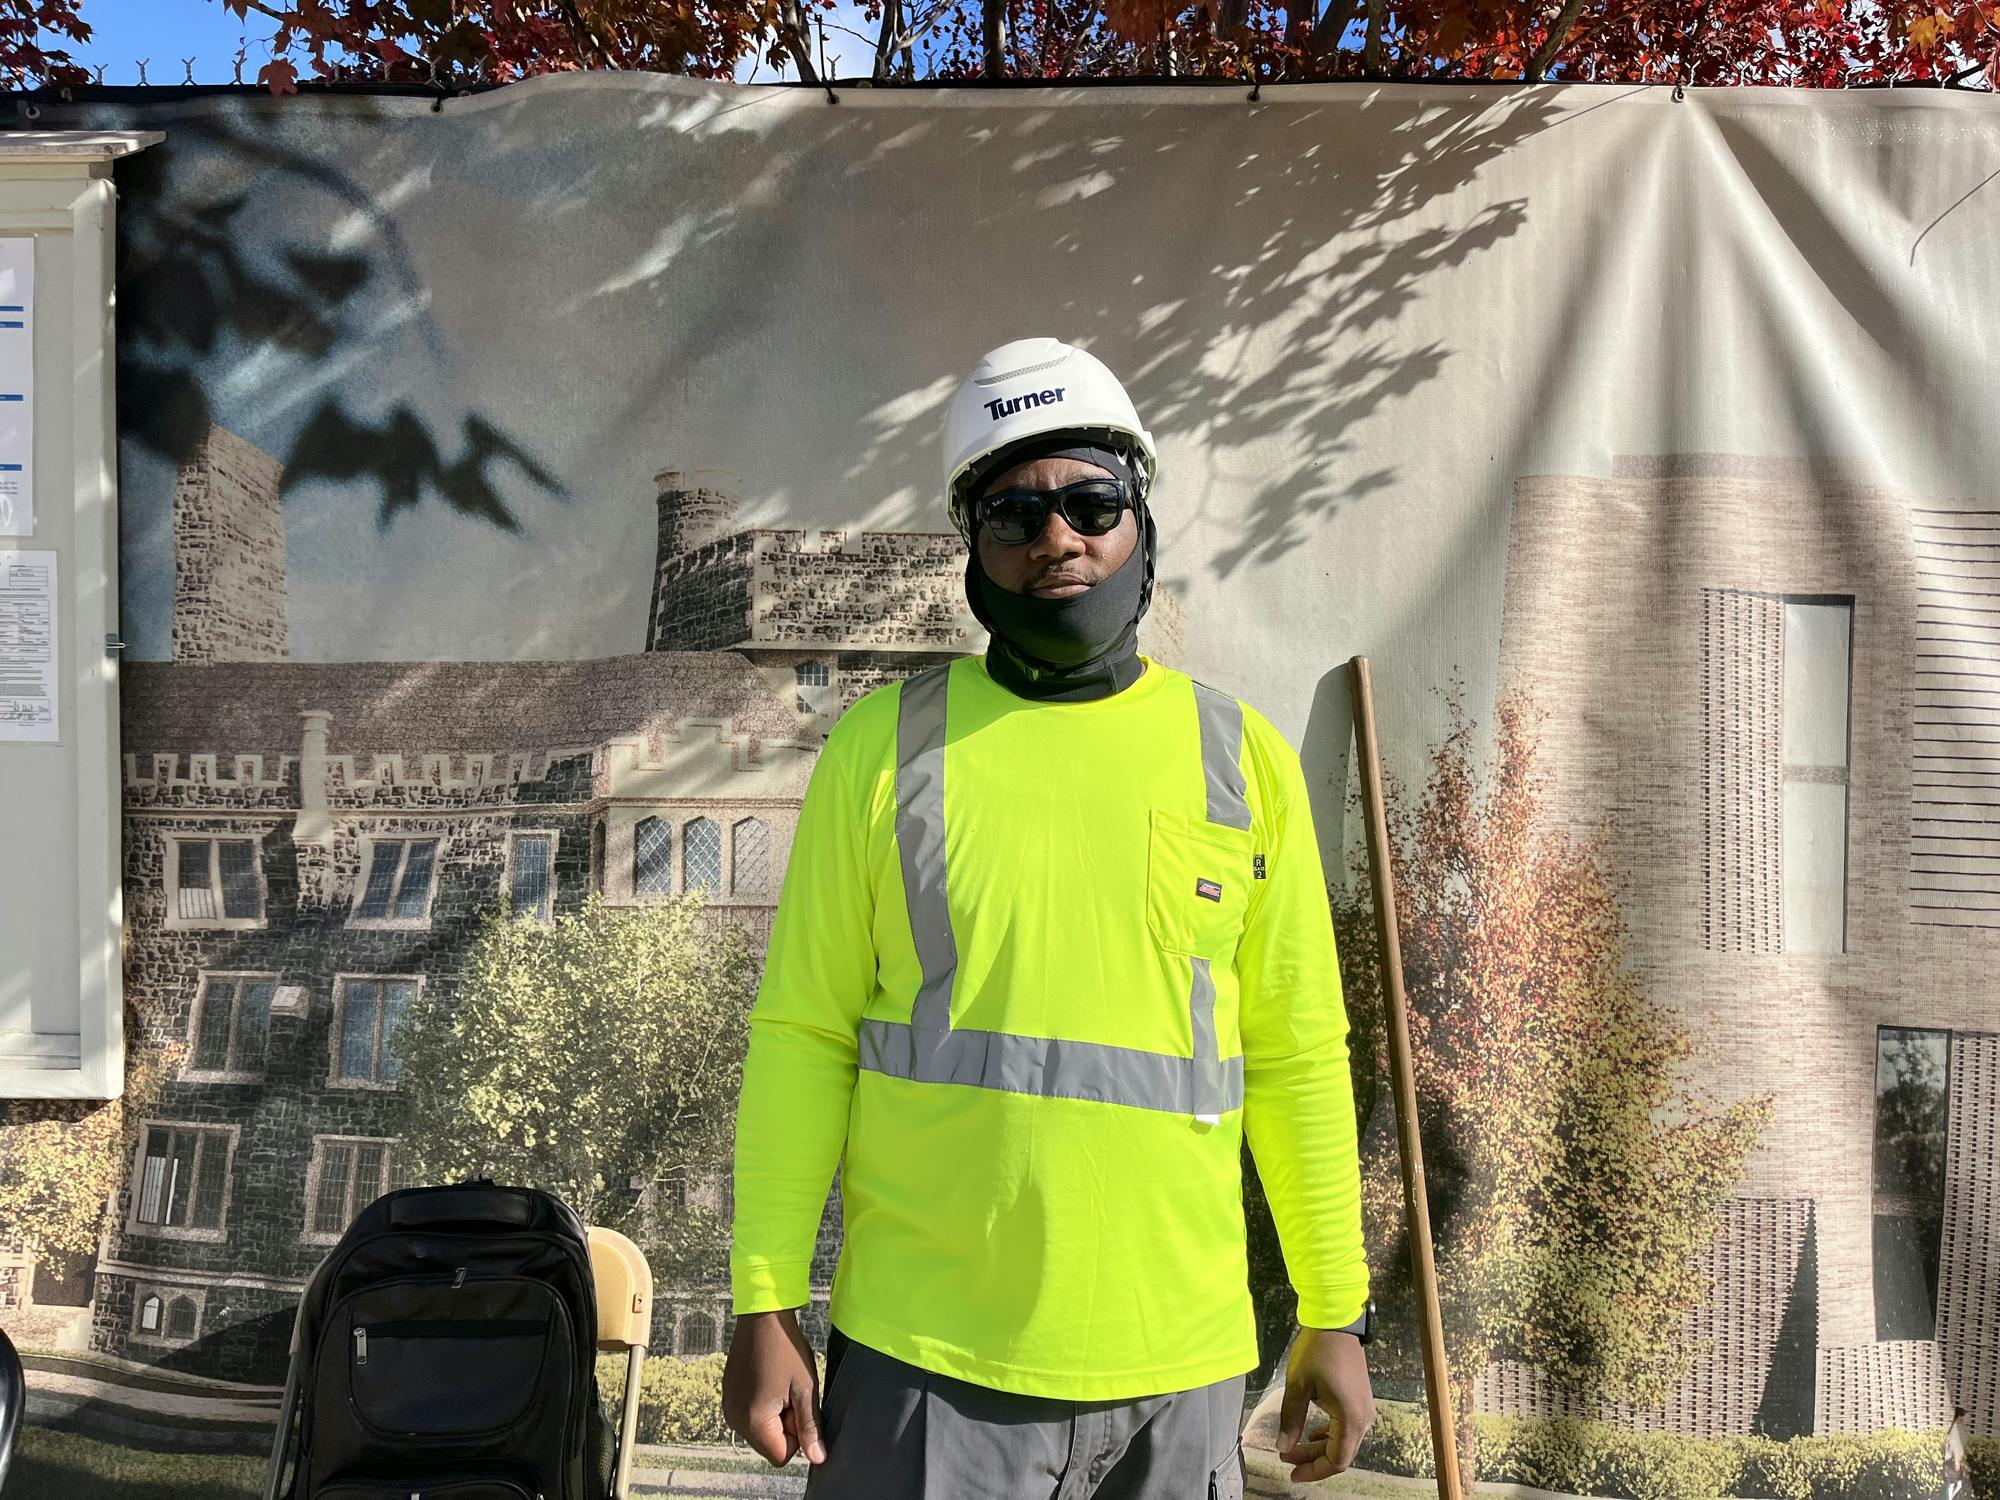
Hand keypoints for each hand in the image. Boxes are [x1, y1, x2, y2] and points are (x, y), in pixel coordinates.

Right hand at [720, 1307, 828, 1468]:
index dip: (796, 1436)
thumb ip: (810, 1427)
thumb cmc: (786, 1349)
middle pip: (768, 1444)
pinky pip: (748, 1415)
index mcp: (753, 1422)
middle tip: (790, 1393)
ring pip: (759, 1430)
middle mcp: (734, 1419)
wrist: (762, 1316)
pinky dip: (761, 1405)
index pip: (781, 1456)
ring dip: (773, 1415)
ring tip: (779, 1384)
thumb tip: (817, 1458)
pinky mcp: (728, 1395)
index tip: (797, 1406)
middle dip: (784, 1426)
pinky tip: (768, 1379)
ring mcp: (728, 1407)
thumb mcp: (805, 1389)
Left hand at [1276, 1325, 1375, 1482]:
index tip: (1291, 1473)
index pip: (1337, 1460)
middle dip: (1313, 1460)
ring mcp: (1364, 1409)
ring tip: (1293, 1447)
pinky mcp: (1359, 1400)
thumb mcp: (1298, 1387)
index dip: (1314, 1471)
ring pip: (1343, 1441)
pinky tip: (1311, 1432)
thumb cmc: (1317, 1353)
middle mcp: (1363, 1419)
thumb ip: (1291, 1420)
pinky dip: (1328, 1435)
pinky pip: (1345, 1428)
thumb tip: (1283, 1448)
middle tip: (1286, 1459)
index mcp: (1351, 1419)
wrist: (1336, 1322)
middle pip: (1341, 1453)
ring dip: (1319, 1447)